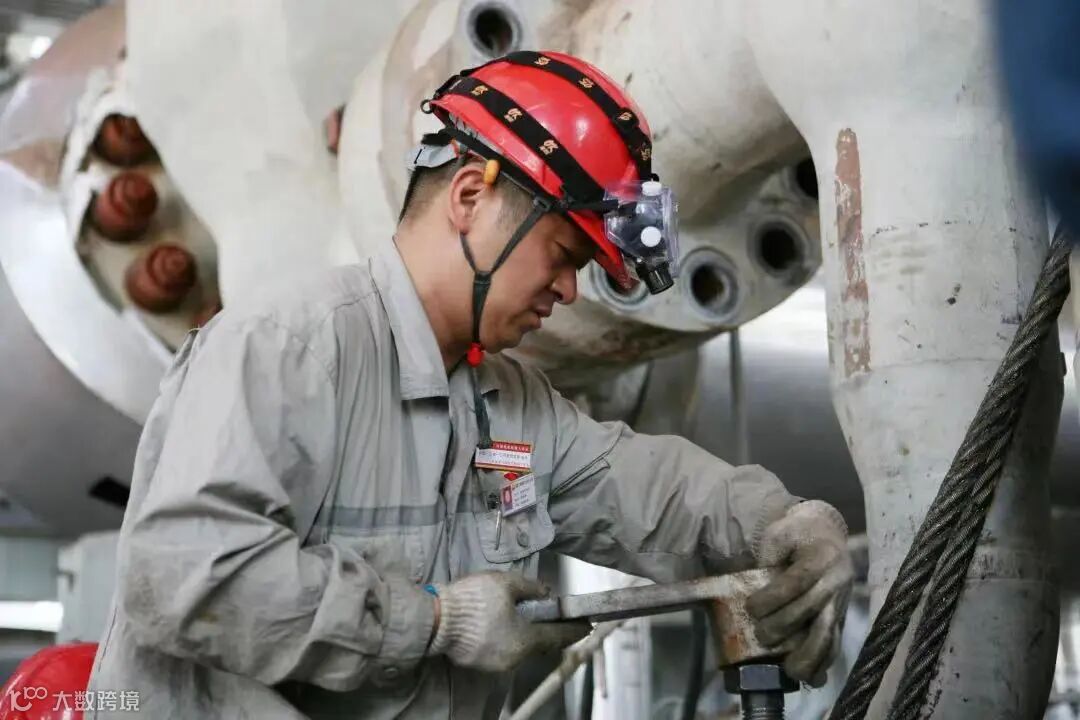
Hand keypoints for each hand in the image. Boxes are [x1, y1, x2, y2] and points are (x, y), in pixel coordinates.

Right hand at [429, 572, 590, 671]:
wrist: (436, 619)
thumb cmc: (474, 600)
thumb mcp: (506, 584)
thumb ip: (531, 588)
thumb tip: (546, 593)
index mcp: (525, 640)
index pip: (558, 635)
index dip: (575, 628)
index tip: (588, 624)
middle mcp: (515, 658)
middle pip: (539, 644)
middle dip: (549, 631)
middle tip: (558, 619)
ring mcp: (496, 664)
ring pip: (519, 648)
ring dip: (526, 634)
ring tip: (526, 618)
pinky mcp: (480, 664)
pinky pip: (502, 650)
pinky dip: (508, 639)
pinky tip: (502, 626)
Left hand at [746, 500, 853, 686]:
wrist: (826, 534)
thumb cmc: (797, 533)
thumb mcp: (780, 532)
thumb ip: (769, 554)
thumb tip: (754, 581)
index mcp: (821, 556)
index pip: (797, 581)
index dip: (773, 597)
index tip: (751, 607)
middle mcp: (836, 581)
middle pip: (810, 610)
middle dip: (782, 626)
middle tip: (760, 635)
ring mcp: (841, 601)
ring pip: (829, 633)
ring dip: (809, 655)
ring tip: (790, 671)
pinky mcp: (841, 616)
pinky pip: (836, 642)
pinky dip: (825, 662)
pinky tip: (813, 679)